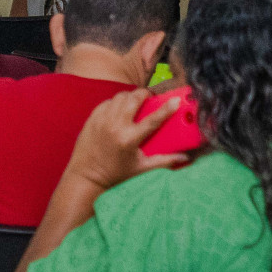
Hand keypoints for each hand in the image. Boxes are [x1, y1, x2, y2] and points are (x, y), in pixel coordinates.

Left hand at [64, 89, 187, 190]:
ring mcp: (102, 121)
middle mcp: (115, 127)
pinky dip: (115, 103)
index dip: (166, 109)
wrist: (86, 176)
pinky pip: (107, 102)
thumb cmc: (116, 173)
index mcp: (129, 139)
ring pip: (120, 97)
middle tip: (149, 98)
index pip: (153, 120)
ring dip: (130, 97)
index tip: (175, 100)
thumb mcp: (142, 168)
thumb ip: (164, 160)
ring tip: (134, 103)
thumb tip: (185, 157)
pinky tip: (119, 110)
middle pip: (133, 99)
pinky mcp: (92, 118)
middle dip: (144, 94)